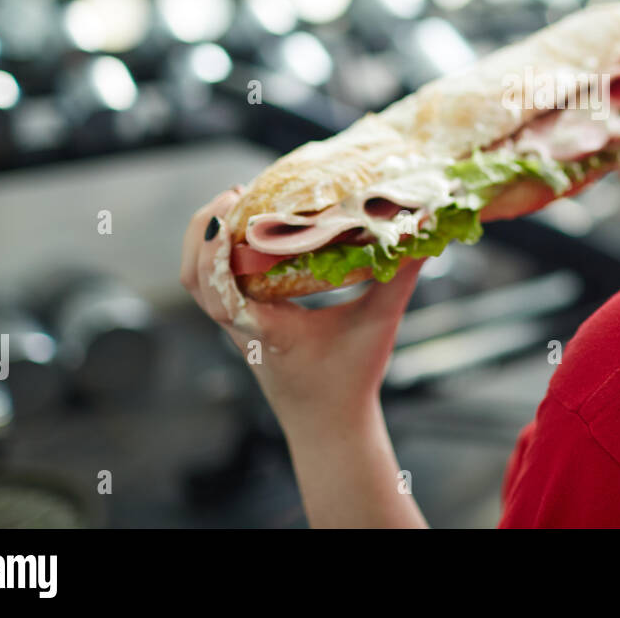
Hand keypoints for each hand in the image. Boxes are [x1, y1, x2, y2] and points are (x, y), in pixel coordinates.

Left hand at [179, 186, 427, 432]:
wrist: (329, 424)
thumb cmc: (350, 380)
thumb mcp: (379, 324)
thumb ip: (400, 277)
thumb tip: (424, 232)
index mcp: (266, 330)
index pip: (221, 293)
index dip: (213, 253)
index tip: (224, 213)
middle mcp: (241, 328)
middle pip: (194, 280)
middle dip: (201, 233)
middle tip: (232, 195)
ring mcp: (235, 328)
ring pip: (196, 283)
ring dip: (203, 242)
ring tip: (232, 204)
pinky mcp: (240, 325)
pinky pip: (212, 287)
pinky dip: (216, 256)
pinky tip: (242, 233)